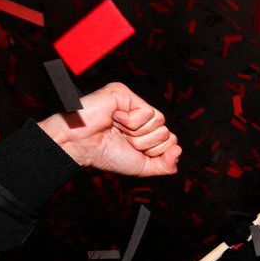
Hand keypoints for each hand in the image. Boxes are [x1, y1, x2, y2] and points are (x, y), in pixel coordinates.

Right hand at [37, 82, 180, 175]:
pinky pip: (146, 112)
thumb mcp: (142, 166)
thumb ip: (165, 164)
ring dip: (137, 133)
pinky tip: (114, 119)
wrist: (80, 147)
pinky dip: (130, 122)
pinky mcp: (125, 93)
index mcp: (145, 130)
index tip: (131, 149)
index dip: (154, 151)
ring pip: (159, 121)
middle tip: (123, 139)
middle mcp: (141, 115)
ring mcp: (133, 103)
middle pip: (166, 132)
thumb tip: (178, 149)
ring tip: (118, 130)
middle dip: (145, 143)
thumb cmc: (106, 154)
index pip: (170, 140)